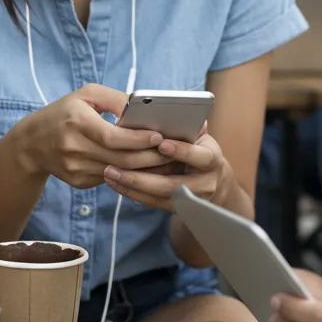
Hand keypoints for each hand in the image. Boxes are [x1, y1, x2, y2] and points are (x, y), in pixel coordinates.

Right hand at [17, 83, 166, 188]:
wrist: (32, 143)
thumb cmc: (65, 112)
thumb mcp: (86, 95)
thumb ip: (115, 98)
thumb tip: (144, 108)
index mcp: (76, 123)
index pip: (112, 137)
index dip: (138, 139)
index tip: (159, 136)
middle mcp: (73, 148)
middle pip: (120, 159)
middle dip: (150, 157)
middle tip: (173, 151)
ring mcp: (75, 169)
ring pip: (119, 172)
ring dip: (145, 168)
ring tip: (166, 161)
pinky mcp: (79, 182)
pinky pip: (111, 179)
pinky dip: (131, 174)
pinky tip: (146, 168)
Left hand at [103, 127, 232, 212]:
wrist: (212, 180)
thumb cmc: (199, 148)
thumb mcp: (199, 136)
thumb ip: (188, 126)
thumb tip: (175, 112)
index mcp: (211, 160)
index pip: (199, 157)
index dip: (181, 151)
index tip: (162, 144)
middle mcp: (204, 184)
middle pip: (172, 185)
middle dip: (141, 177)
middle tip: (116, 166)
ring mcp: (191, 200)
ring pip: (158, 197)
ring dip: (131, 186)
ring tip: (109, 173)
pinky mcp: (176, 209)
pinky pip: (151, 203)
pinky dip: (132, 193)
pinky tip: (115, 182)